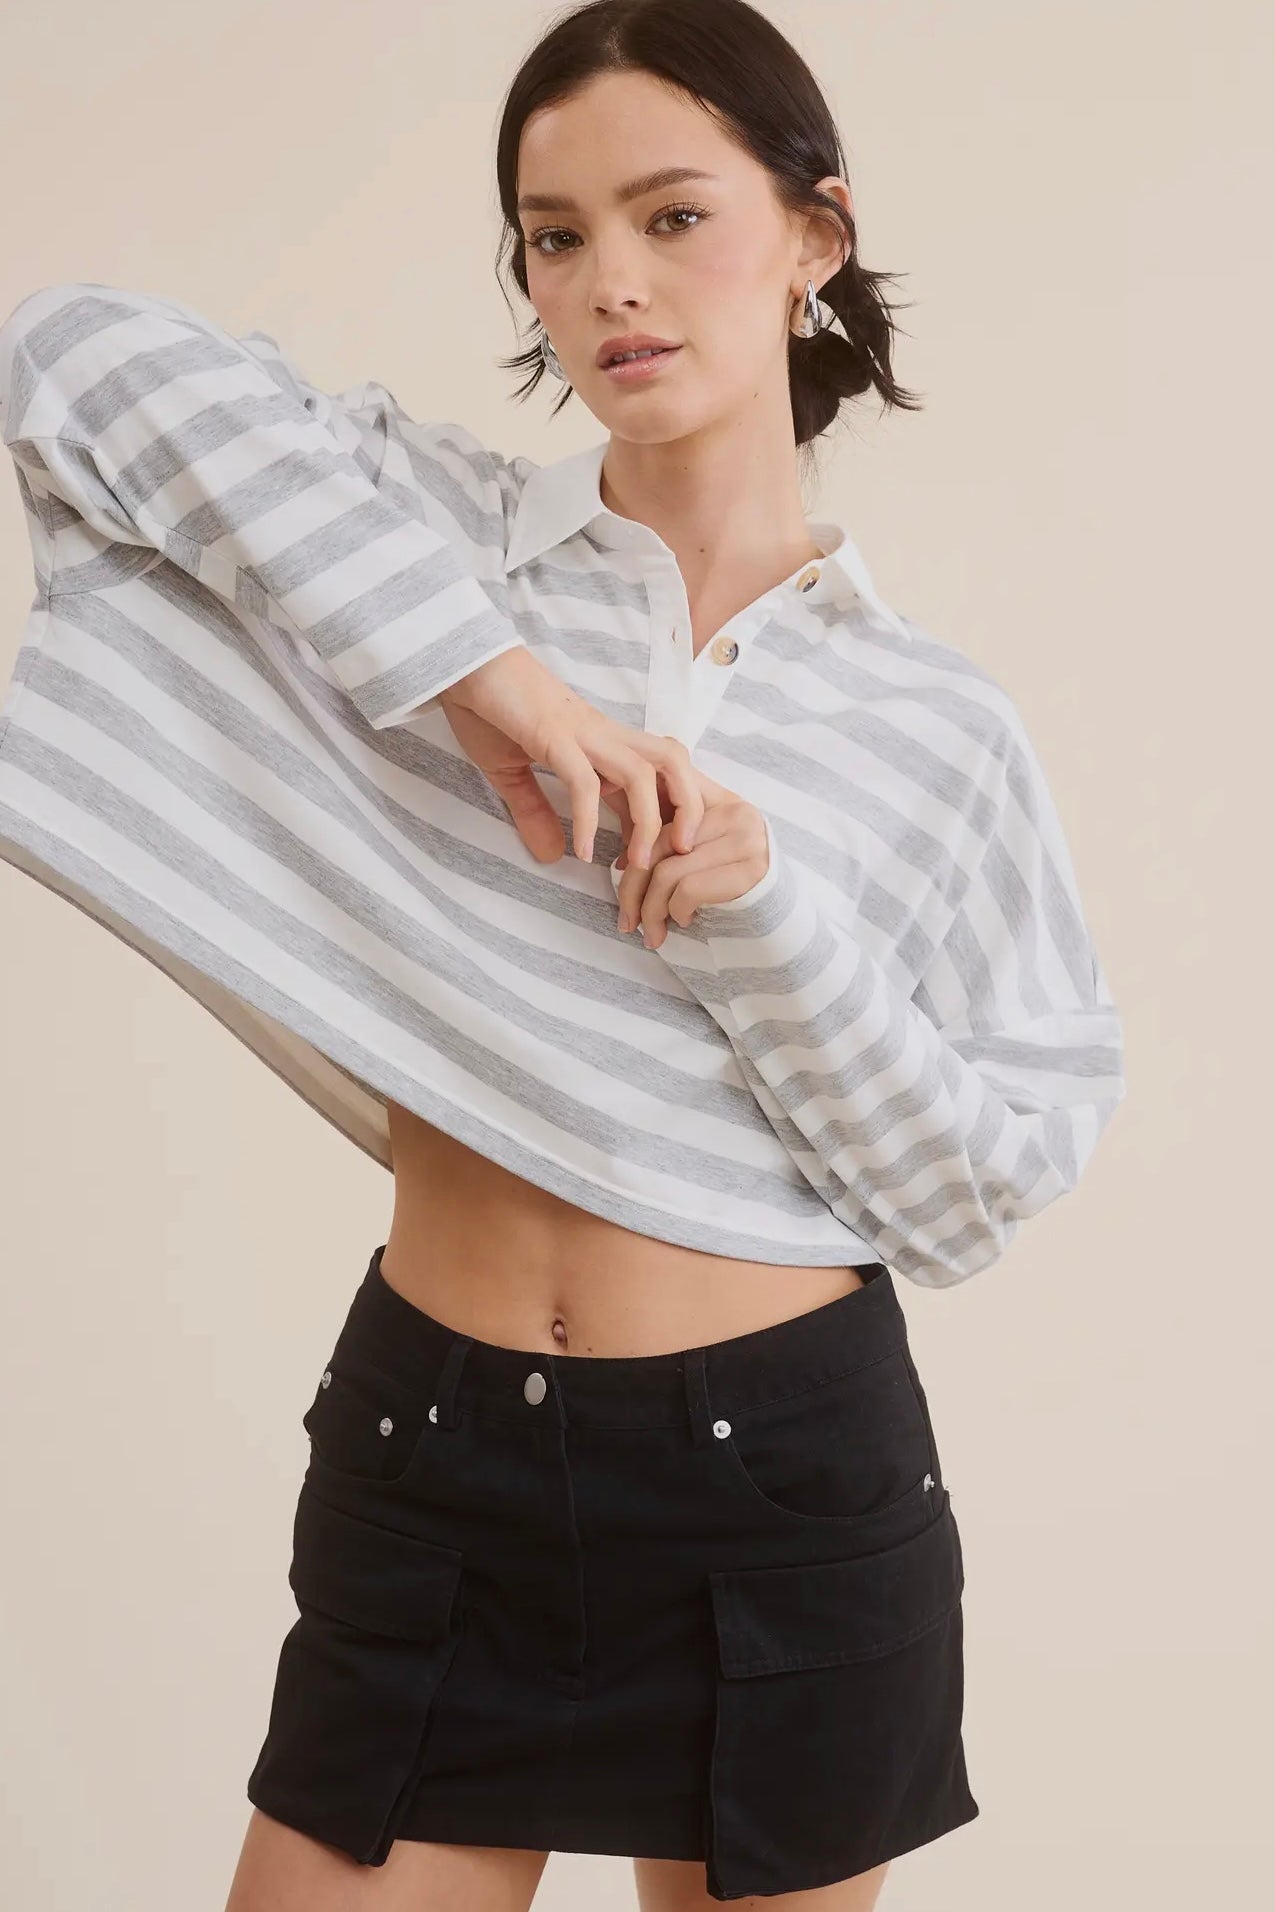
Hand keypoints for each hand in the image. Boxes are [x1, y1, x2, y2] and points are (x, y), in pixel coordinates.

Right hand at [438, 648, 703, 870]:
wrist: (464, 665)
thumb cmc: (491, 708)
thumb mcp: (513, 771)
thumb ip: (534, 811)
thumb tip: (551, 856)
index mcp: (604, 742)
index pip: (660, 778)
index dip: (667, 820)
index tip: (649, 861)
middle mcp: (605, 736)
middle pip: (674, 764)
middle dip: (688, 811)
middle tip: (676, 858)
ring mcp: (583, 734)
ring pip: (642, 774)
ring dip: (646, 823)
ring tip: (634, 864)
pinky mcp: (554, 736)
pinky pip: (584, 782)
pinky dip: (589, 821)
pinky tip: (582, 852)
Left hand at [610, 773, 769, 948]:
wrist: (781, 925)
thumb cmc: (732, 893)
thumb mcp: (701, 858)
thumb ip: (670, 845)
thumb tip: (622, 862)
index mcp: (721, 801)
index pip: (661, 814)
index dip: (634, 848)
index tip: (622, 878)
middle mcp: (737, 813)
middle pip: (659, 844)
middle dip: (632, 888)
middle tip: (627, 921)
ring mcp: (747, 841)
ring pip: (668, 872)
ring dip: (651, 910)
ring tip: (652, 933)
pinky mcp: (751, 871)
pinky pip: (688, 890)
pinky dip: (676, 912)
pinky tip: (684, 921)